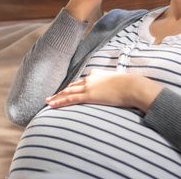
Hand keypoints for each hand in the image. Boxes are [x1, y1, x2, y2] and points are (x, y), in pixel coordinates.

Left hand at [45, 69, 163, 111]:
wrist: (132, 87)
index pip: (81, 81)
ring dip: (57, 97)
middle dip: (61, 92)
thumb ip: (114, 86)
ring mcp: (88, 86)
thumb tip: (117, 91)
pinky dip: (59, 102)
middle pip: (71, 86)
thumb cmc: (130, 86)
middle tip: (51, 97)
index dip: (71, 87)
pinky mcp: (88, 95)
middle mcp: (90, 79)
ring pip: (67, 92)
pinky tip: (51, 105)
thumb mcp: (120, 83)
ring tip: (48, 101)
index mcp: (97, 74)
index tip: (66, 90)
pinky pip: (69, 99)